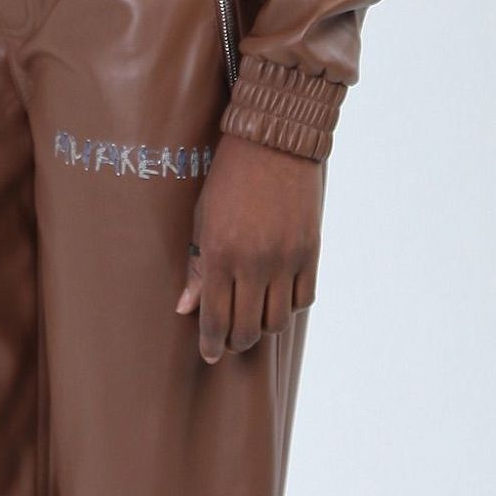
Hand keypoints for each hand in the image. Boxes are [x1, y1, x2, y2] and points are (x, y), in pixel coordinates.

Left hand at [175, 131, 322, 360]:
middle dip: (236, 341)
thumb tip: (185, 309)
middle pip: (247, 329)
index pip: (215, 319)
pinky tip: (279, 295)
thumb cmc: (229, 177)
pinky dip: (290, 305)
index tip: (210, 354)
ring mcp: (285, 259)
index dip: (211, 344)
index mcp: (220, 253)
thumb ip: (197, 266)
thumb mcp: (203, 217)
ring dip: (263, 326)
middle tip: (231, 337)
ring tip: (254, 316)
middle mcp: (253, 263)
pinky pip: (303, 299)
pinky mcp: (310, 252)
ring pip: (277, 322)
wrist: (274, 142)